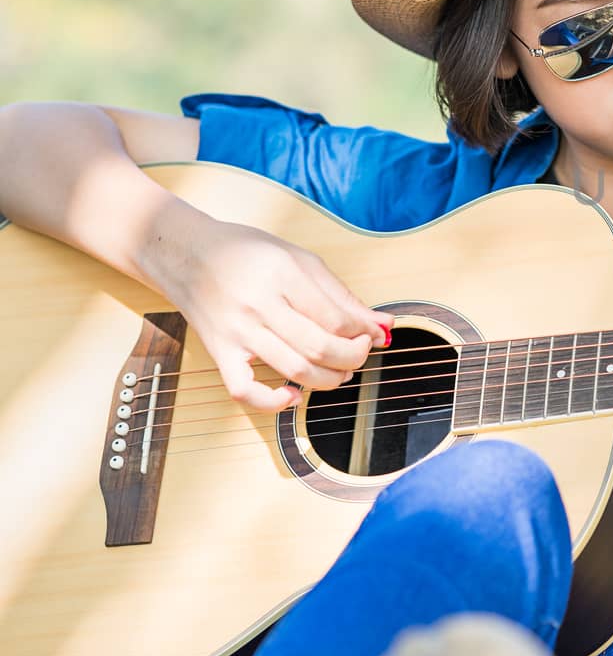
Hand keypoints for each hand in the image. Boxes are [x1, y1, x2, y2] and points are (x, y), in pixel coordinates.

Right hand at [146, 206, 391, 411]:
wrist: (187, 253)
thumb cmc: (248, 253)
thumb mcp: (301, 260)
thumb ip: (342, 295)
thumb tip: (383, 326)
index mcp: (283, 275)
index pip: (335, 318)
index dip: (363, 333)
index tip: (372, 333)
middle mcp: (259, 306)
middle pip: (319, 348)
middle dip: (353, 358)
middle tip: (360, 352)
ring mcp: (238, 333)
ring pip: (294, 371)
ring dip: (329, 380)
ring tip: (341, 370)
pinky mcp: (220, 353)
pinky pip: (244, 391)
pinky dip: (272, 403)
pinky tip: (294, 395)